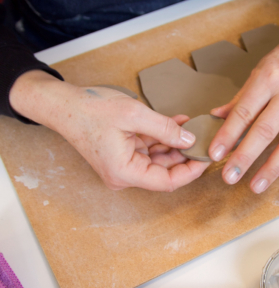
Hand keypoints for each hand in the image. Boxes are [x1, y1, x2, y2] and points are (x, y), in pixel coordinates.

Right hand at [10, 71, 209, 190]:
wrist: (64, 105)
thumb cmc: (91, 110)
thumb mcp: (134, 115)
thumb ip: (165, 129)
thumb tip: (189, 140)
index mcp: (124, 172)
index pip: (167, 181)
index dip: (190, 171)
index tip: (205, 157)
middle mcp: (125, 174)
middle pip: (165, 171)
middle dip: (185, 154)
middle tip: (203, 139)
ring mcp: (124, 165)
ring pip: (159, 158)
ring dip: (176, 143)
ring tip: (192, 126)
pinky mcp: (124, 154)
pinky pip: (150, 148)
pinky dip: (163, 137)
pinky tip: (178, 122)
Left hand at [209, 0, 278, 192]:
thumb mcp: (259, 71)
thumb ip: (239, 99)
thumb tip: (216, 118)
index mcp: (268, 80)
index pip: (244, 112)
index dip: (228, 135)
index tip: (214, 154)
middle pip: (266, 131)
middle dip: (245, 157)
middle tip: (229, 177)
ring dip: (273, 168)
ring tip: (256, 186)